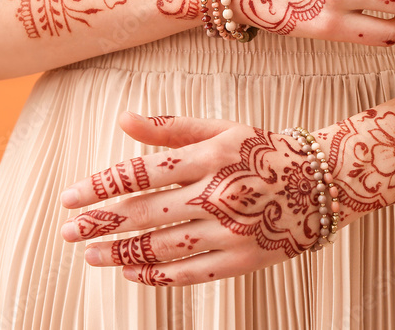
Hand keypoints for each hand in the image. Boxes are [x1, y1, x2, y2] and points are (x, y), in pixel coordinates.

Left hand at [59, 112, 354, 285]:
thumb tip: (123, 120)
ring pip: (162, 247)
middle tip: (66, 232)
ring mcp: (231, 231)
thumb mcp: (223, 128)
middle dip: (99, 223)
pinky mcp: (243, 260)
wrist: (328, 182)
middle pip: (144, 213)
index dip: (100, 186)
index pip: (141, 172)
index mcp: (211, 156)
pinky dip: (157, 275)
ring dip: (120, 253)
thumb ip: (172, 127)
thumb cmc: (267, 149)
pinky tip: (132, 272)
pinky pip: (190, 273)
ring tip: (91, 254)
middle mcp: (218, 194)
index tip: (70, 198)